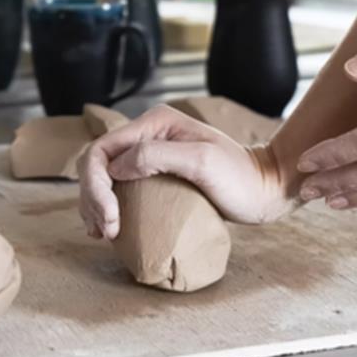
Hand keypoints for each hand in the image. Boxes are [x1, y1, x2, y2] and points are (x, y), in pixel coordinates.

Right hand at [77, 105, 296, 239]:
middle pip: (98, 163)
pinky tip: (109, 227)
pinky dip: (107, 206)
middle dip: (92, 198)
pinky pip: (119, 186)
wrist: (263, 189)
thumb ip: (157, 156)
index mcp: (154, 123)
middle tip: (105, 232)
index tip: (110, 219)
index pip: (103, 149)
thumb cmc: (238, 178)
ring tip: (102, 233)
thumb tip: (116, 168)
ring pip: (103, 176)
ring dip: (94, 204)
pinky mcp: (155, 173)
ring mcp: (150, 152)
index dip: (95, 185)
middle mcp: (148, 133)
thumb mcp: (201, 162)